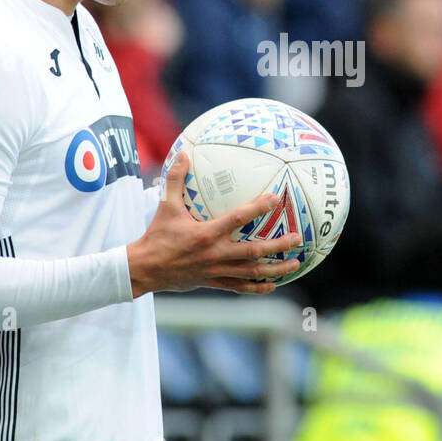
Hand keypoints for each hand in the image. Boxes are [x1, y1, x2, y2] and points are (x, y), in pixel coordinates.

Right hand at [127, 152, 302, 296]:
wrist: (144, 269)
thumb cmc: (156, 235)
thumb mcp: (165, 206)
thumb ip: (175, 180)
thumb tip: (183, 153)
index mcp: (206, 233)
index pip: (238, 219)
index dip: (259, 208)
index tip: (276, 199)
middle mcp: (215, 254)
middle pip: (254, 251)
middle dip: (278, 245)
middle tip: (297, 238)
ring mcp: (216, 271)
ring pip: (252, 272)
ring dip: (276, 269)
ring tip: (295, 263)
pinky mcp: (213, 282)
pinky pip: (240, 287)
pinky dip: (257, 287)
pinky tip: (272, 285)